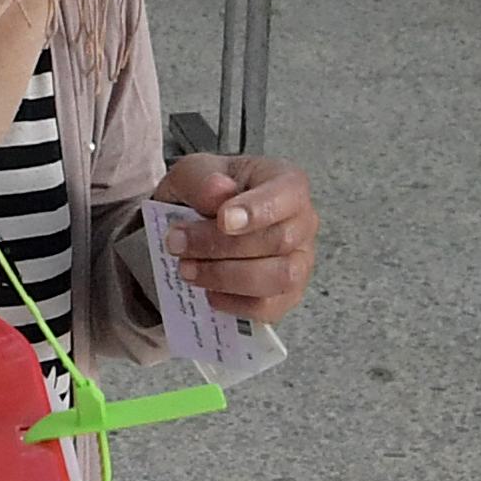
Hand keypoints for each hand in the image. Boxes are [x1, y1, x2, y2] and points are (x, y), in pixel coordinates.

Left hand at [155, 154, 320, 323]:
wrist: (198, 222)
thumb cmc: (207, 193)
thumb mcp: (193, 173)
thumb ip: (202, 179)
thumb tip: (217, 190)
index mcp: (287, 181)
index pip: (287, 195)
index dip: (257, 210)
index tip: (223, 220)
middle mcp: (303, 222)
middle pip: (278, 240)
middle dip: (221, 246)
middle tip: (177, 243)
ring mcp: (300, 261)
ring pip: (278, 278)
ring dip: (225, 277)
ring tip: (188, 268)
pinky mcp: (287, 295)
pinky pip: (268, 307)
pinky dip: (233, 302)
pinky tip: (208, 290)